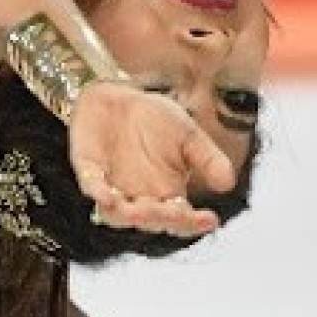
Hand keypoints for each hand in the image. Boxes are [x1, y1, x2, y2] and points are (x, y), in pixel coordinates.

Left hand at [66, 80, 232, 238]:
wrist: (120, 92)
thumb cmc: (155, 119)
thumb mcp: (188, 135)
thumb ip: (206, 158)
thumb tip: (228, 182)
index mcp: (166, 194)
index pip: (181, 219)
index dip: (194, 224)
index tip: (211, 219)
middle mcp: (138, 197)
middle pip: (150, 220)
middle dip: (163, 218)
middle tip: (177, 210)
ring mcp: (111, 186)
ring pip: (118, 215)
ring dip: (129, 214)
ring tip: (142, 209)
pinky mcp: (87, 170)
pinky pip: (92, 186)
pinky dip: (98, 192)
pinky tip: (106, 195)